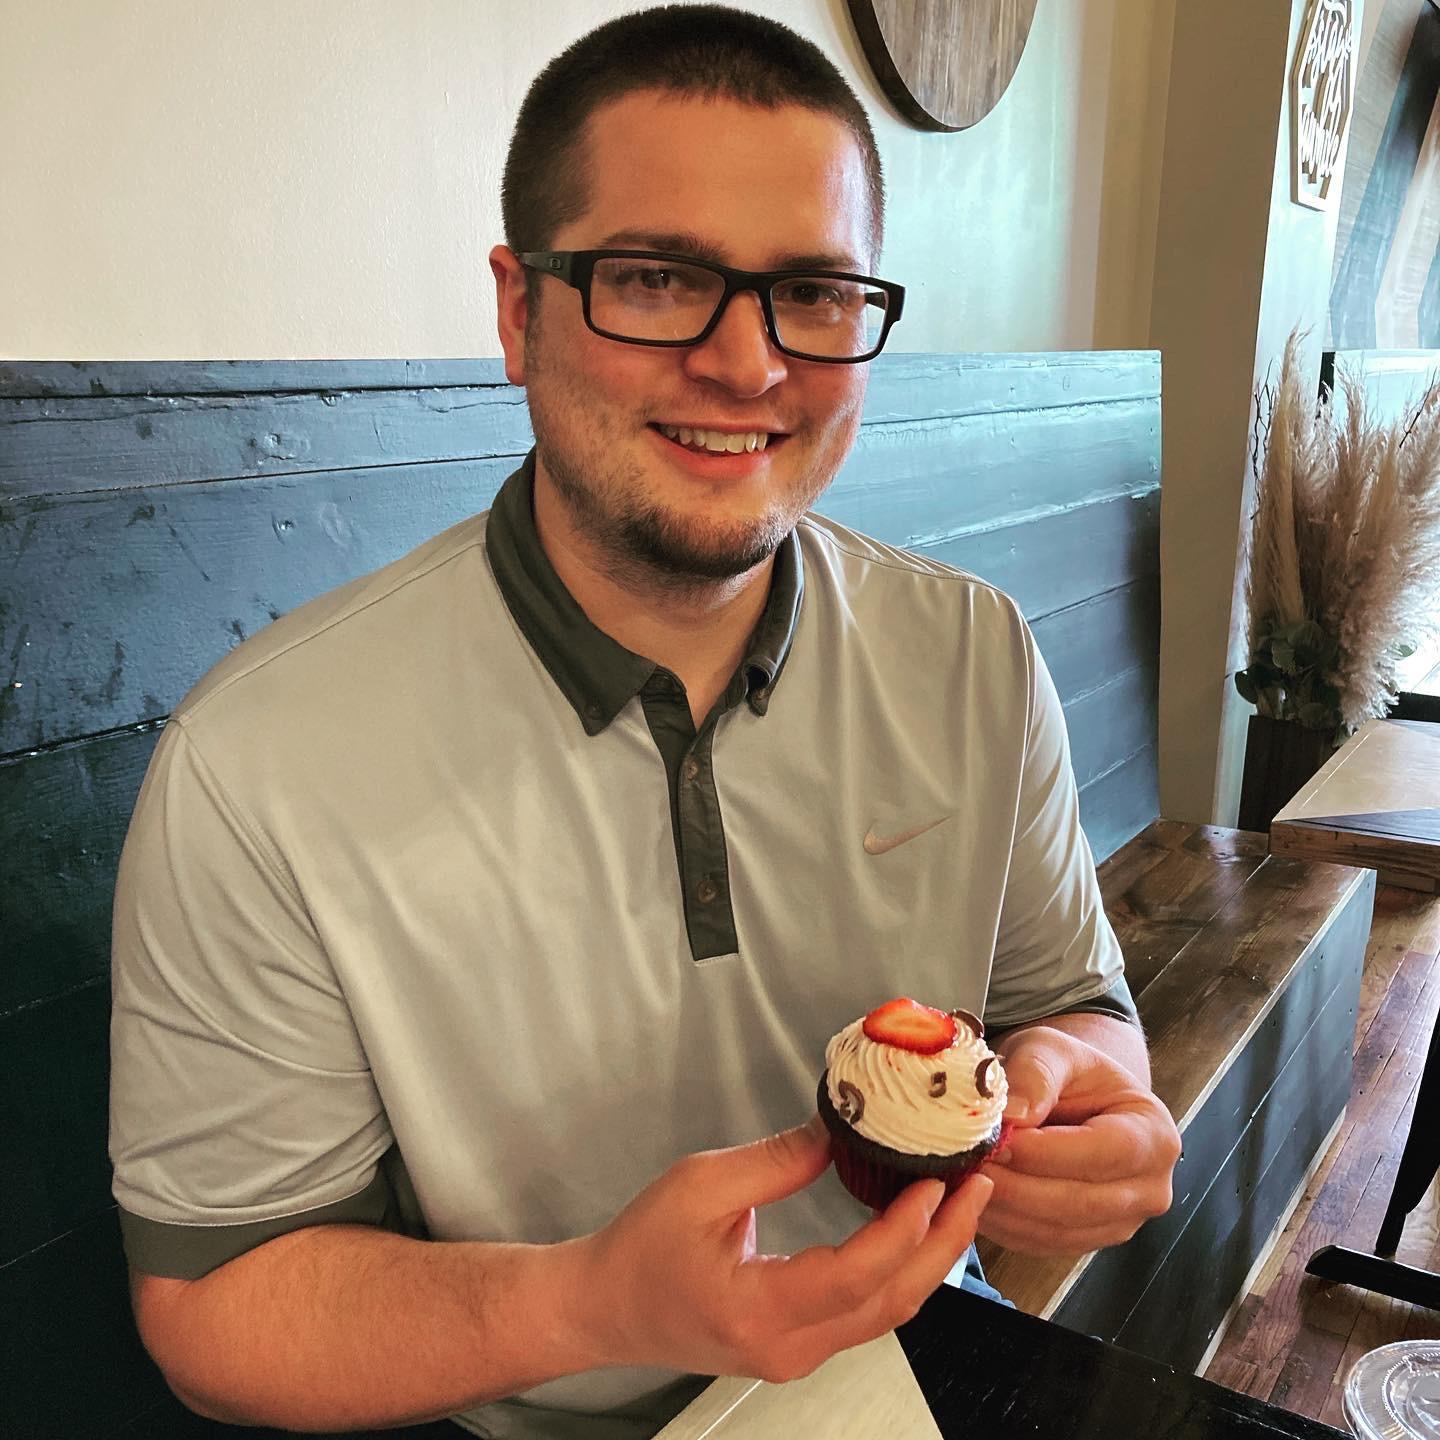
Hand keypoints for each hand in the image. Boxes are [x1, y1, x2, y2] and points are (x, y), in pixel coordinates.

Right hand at [572, 1114, 992, 1384]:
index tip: (932, 1183)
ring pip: (887, 1312)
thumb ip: (776, 1159)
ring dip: (930, 1256)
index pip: (855, 1277)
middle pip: (891, 1302)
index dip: (903, 1230)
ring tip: (958, 1202)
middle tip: (976, 1187)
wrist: (606, 1305)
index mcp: (759, 1311)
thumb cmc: (641, 1248)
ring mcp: (795, 1354)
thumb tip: (838, 1131)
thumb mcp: (701, 1184)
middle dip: (944, 1243)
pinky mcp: (797, 1345)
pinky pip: (867, 1312)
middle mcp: (787, 1347)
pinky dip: (901, 1269)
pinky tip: (916, 1230)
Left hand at [981, 1024, 1179, 1255]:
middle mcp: (1149, 1189)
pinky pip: (1040, 1243)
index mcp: (1154, 1135)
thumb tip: (1014, 1116)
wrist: (1074, 1096)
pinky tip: (973, 1195)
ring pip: (1056, 1229)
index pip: (1104, 1154)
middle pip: (1080, 1202)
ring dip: (1004, 1208)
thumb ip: (1036, 1074)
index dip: (1046, 1153)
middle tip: (968, 1163)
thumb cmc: (1068, 1070)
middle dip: (1017, 1185)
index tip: (997, 1141)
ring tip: (963, 1177)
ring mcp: (1120, 1223)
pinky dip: (1003, 1224)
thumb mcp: (1052, 1049)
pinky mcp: (1084, 1240)